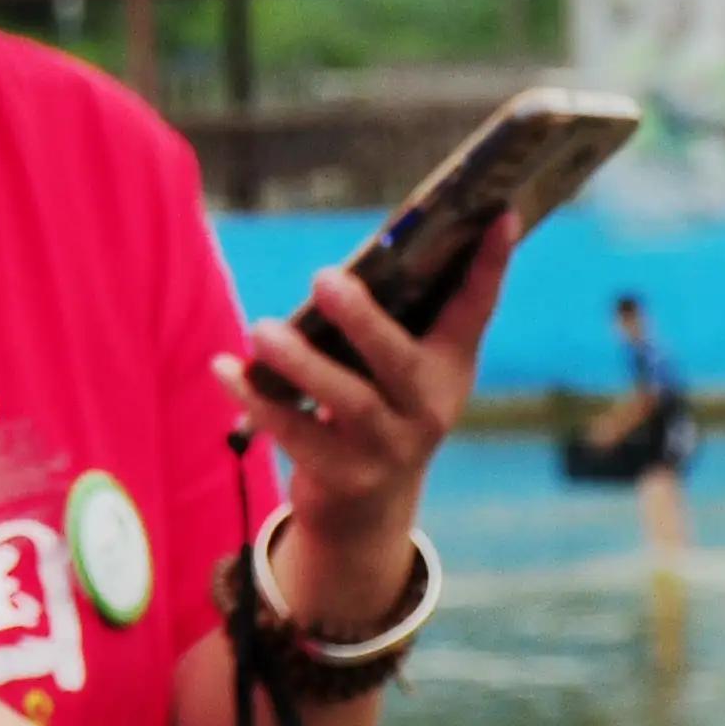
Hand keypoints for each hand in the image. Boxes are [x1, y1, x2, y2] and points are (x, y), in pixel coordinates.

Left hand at [206, 214, 514, 622]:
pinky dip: (256, 399)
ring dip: (300, 362)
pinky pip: (294, 434)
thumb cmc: (377, 410)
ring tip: (262, 328)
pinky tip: (225, 367)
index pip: (476, 308)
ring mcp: (389, 449)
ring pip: (345, 401)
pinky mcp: (344, 478)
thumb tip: (344, 264)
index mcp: (449, 368)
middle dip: (363, 319)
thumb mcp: (398, 373)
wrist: (367, 513)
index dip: (490, 262)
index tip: (499, 212)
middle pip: (398, 360)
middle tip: (324, 277)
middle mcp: (429, 409)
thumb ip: (388, 322)